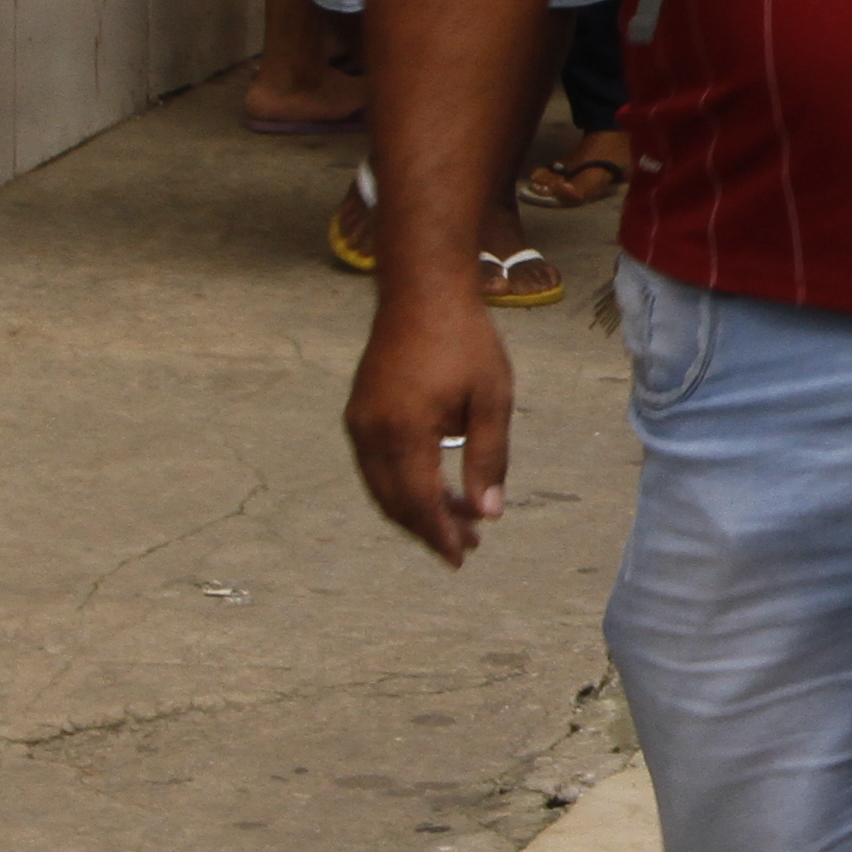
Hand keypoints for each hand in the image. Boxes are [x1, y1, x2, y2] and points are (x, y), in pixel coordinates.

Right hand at [345, 281, 517, 566]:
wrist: (422, 293)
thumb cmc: (465, 341)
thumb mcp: (492, 400)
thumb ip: (489, 458)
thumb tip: (488, 512)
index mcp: (404, 431)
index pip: (420, 502)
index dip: (440, 534)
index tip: (460, 557)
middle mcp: (371, 432)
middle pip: (396, 502)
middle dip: (430, 528)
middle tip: (467, 546)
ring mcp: (359, 422)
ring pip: (382, 487)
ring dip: (415, 509)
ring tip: (457, 521)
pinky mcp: (359, 413)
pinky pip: (375, 466)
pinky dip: (401, 486)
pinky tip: (432, 488)